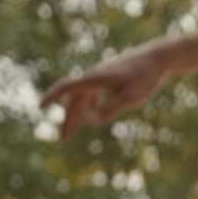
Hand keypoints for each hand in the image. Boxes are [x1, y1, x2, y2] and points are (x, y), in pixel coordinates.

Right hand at [41, 47, 171, 135]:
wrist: (157, 58)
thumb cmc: (145, 77)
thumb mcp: (130, 97)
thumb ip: (110, 109)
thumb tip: (92, 119)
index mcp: (94, 79)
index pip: (66, 87)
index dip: (52, 96)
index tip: (40, 106)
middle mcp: (93, 77)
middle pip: (74, 100)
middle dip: (68, 119)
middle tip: (64, 139)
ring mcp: (100, 78)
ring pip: (82, 98)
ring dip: (77, 115)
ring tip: (70, 133)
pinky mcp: (109, 79)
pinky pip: (92, 95)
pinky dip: (87, 107)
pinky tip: (90, 117)